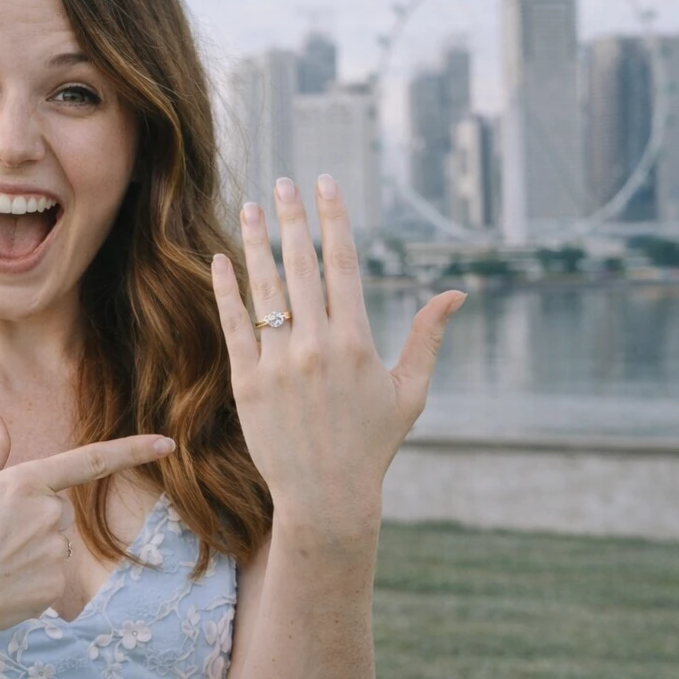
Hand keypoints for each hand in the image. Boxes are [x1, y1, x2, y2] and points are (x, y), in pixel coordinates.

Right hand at [0, 410, 175, 643]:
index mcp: (25, 483)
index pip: (91, 461)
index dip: (133, 451)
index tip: (168, 445)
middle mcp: (48, 515)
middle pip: (60, 512)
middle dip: (34, 521)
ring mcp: (54, 554)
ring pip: (56, 546)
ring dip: (31, 553)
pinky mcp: (53, 589)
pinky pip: (51, 579)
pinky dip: (30, 583)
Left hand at [210, 174, 464, 534]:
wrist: (327, 496)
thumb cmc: (373, 444)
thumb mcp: (410, 392)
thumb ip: (427, 337)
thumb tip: (456, 293)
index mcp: (356, 342)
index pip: (343, 264)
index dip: (334, 219)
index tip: (325, 184)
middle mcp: (316, 346)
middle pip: (301, 266)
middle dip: (293, 218)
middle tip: (284, 181)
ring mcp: (278, 364)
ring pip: (265, 290)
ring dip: (258, 243)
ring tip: (253, 206)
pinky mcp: (247, 384)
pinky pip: (235, 326)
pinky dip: (227, 290)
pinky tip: (222, 260)